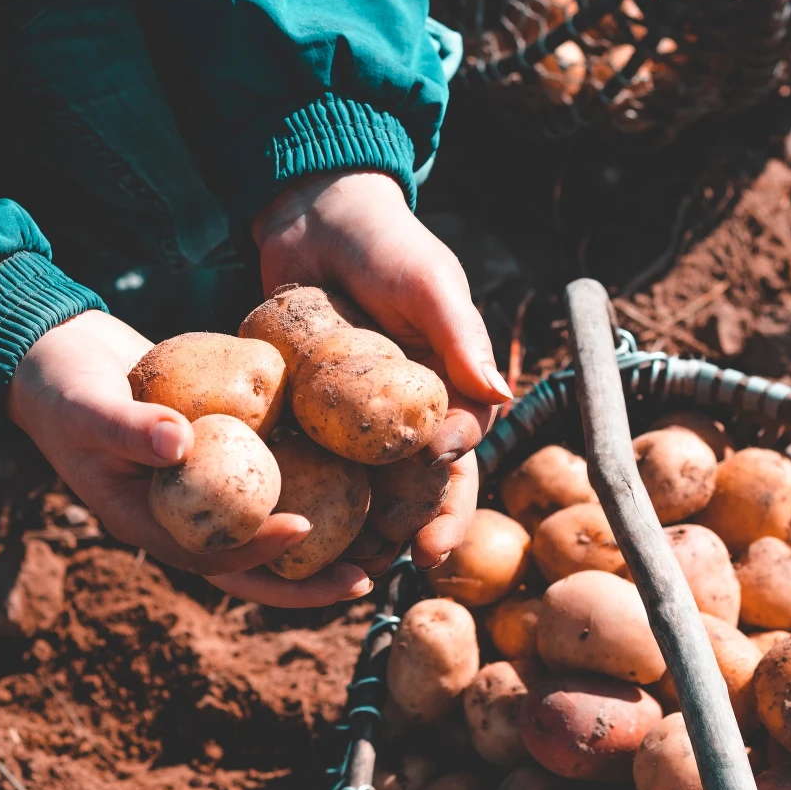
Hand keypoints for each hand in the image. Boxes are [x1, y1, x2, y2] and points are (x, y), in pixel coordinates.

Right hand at [8, 310, 372, 606]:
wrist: (57, 353)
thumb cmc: (60, 384)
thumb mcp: (86, 405)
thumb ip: (128, 426)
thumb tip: (181, 442)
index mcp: (145, 519)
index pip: (209, 554)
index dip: (256, 551)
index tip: (303, 529)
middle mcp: (180, 514)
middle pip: (251, 564)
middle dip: (308, 579)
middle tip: (368, 576)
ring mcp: (203, 487)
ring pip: (268, 525)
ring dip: (323, 539)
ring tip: (381, 539)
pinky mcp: (221, 454)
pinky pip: (269, 476)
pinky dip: (310, 479)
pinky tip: (359, 470)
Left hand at [253, 171, 508, 568]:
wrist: (315, 215)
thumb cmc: (385, 244)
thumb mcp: (428, 284)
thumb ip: (459, 338)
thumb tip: (500, 397)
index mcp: (449, 388)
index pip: (458, 458)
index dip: (449, 504)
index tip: (431, 542)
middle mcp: (407, 410)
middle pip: (414, 486)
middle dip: (408, 535)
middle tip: (386, 575)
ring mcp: (356, 414)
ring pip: (364, 486)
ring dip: (358, 531)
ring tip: (343, 573)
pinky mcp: (311, 408)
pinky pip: (313, 459)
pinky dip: (307, 494)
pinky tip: (290, 530)